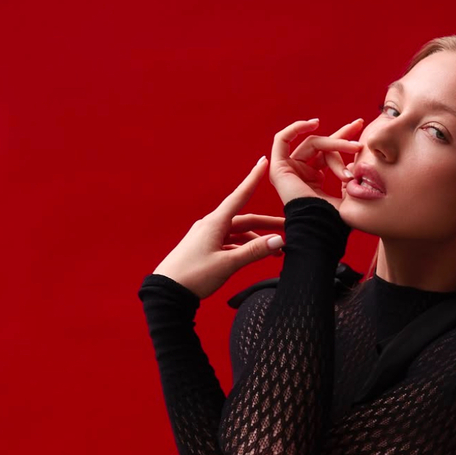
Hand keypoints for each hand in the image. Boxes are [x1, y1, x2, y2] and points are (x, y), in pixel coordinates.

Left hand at [152, 156, 288, 299]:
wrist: (169, 291)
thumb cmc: (194, 276)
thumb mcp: (228, 263)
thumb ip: (254, 252)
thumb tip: (278, 241)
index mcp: (215, 223)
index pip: (240, 196)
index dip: (253, 179)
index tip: (263, 162)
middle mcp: (211, 226)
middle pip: (244, 220)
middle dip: (266, 225)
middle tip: (286, 228)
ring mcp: (207, 237)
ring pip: (238, 234)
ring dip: (257, 241)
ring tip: (275, 252)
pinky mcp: (205, 249)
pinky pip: (230, 243)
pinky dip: (244, 248)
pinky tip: (253, 257)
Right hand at [268, 117, 363, 210]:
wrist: (319, 227)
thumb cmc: (334, 219)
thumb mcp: (346, 195)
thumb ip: (348, 178)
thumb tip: (354, 163)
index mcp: (314, 180)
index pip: (328, 155)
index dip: (344, 144)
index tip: (363, 144)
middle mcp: (301, 173)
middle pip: (320, 146)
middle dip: (341, 134)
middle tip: (359, 124)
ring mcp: (289, 170)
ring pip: (312, 144)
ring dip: (335, 144)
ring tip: (353, 147)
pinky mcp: (279, 168)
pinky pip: (282, 140)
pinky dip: (295, 129)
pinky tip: (313, 124)